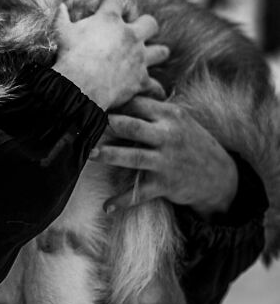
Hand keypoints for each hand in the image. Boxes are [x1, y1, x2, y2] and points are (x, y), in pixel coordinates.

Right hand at [52, 0, 168, 110]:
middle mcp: (130, 35)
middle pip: (149, 23)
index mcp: (109, 20)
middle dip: (145, 26)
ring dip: (157, 53)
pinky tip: (155, 91)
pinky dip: (155, 89)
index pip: (115, 1)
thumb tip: (61, 7)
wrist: (80, 84)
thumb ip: (61, 18)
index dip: (109, 4)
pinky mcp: (141, 79)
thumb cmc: (69, 56)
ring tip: (153, 56)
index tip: (102, 9)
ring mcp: (139, 57)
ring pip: (160, 52)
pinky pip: (155, 85)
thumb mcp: (61, 33)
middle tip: (135, 32)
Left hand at [90, 96, 238, 217]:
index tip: (92, 102)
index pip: (138, 104)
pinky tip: (106, 206)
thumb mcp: (178, 120)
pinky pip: (140, 193)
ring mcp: (166, 161)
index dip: (115, 104)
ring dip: (109, 155)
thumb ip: (152, 110)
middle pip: (132, 127)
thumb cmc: (190, 142)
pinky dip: (123, 201)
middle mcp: (168, 136)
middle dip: (108, 125)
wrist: (219, 175)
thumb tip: (119, 97)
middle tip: (84, 124)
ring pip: (133, 157)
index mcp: (170, 116)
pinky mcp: (165, 184)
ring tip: (88, 154)